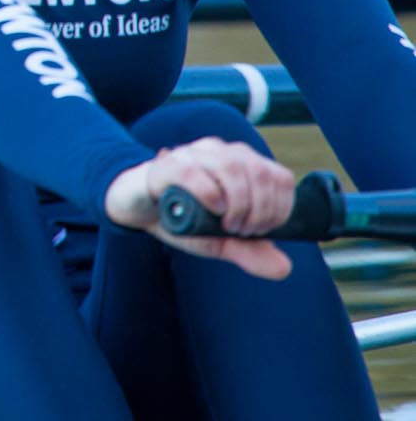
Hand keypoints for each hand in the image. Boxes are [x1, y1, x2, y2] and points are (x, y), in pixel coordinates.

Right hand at [104, 137, 296, 279]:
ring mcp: (192, 154)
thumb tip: (283, 268)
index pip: (278, 177)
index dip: (280, 207)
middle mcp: (220, 152)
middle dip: (260, 211)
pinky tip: (211, 210)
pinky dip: (209, 195)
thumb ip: (249, 251)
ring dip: (239, 204)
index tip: (264, 231)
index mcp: (239, 163)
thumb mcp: (219, 240)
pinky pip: (193, 172)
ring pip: (232, 167)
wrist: (136, 207)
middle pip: (259, 172)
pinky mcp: (166, 165)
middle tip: (243, 231)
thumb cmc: (181, 217)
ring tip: (228, 225)